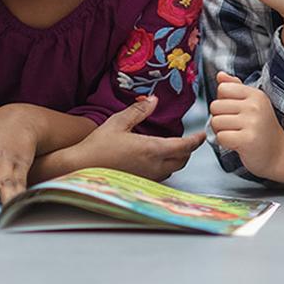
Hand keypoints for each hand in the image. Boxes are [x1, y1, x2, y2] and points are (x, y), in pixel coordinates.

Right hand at [67, 97, 205, 181]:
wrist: (82, 167)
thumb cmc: (98, 146)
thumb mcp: (117, 122)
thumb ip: (138, 111)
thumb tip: (153, 100)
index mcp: (152, 149)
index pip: (184, 146)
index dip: (195, 140)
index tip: (201, 134)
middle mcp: (154, 166)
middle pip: (183, 160)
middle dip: (188, 150)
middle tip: (188, 140)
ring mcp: (149, 177)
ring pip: (173, 169)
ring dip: (177, 159)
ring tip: (173, 148)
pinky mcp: (141, 183)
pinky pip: (161, 175)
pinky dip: (165, 166)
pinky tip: (154, 159)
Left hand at [209, 72, 283, 178]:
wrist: (279, 154)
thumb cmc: (260, 128)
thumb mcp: (251, 104)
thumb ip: (234, 88)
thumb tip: (220, 75)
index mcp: (256, 94)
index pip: (222, 89)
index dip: (222, 101)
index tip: (234, 111)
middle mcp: (255, 106)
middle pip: (215, 106)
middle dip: (219, 118)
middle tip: (235, 126)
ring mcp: (253, 123)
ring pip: (215, 122)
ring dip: (221, 131)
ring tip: (236, 134)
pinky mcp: (248, 140)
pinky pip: (221, 137)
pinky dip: (225, 142)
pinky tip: (237, 143)